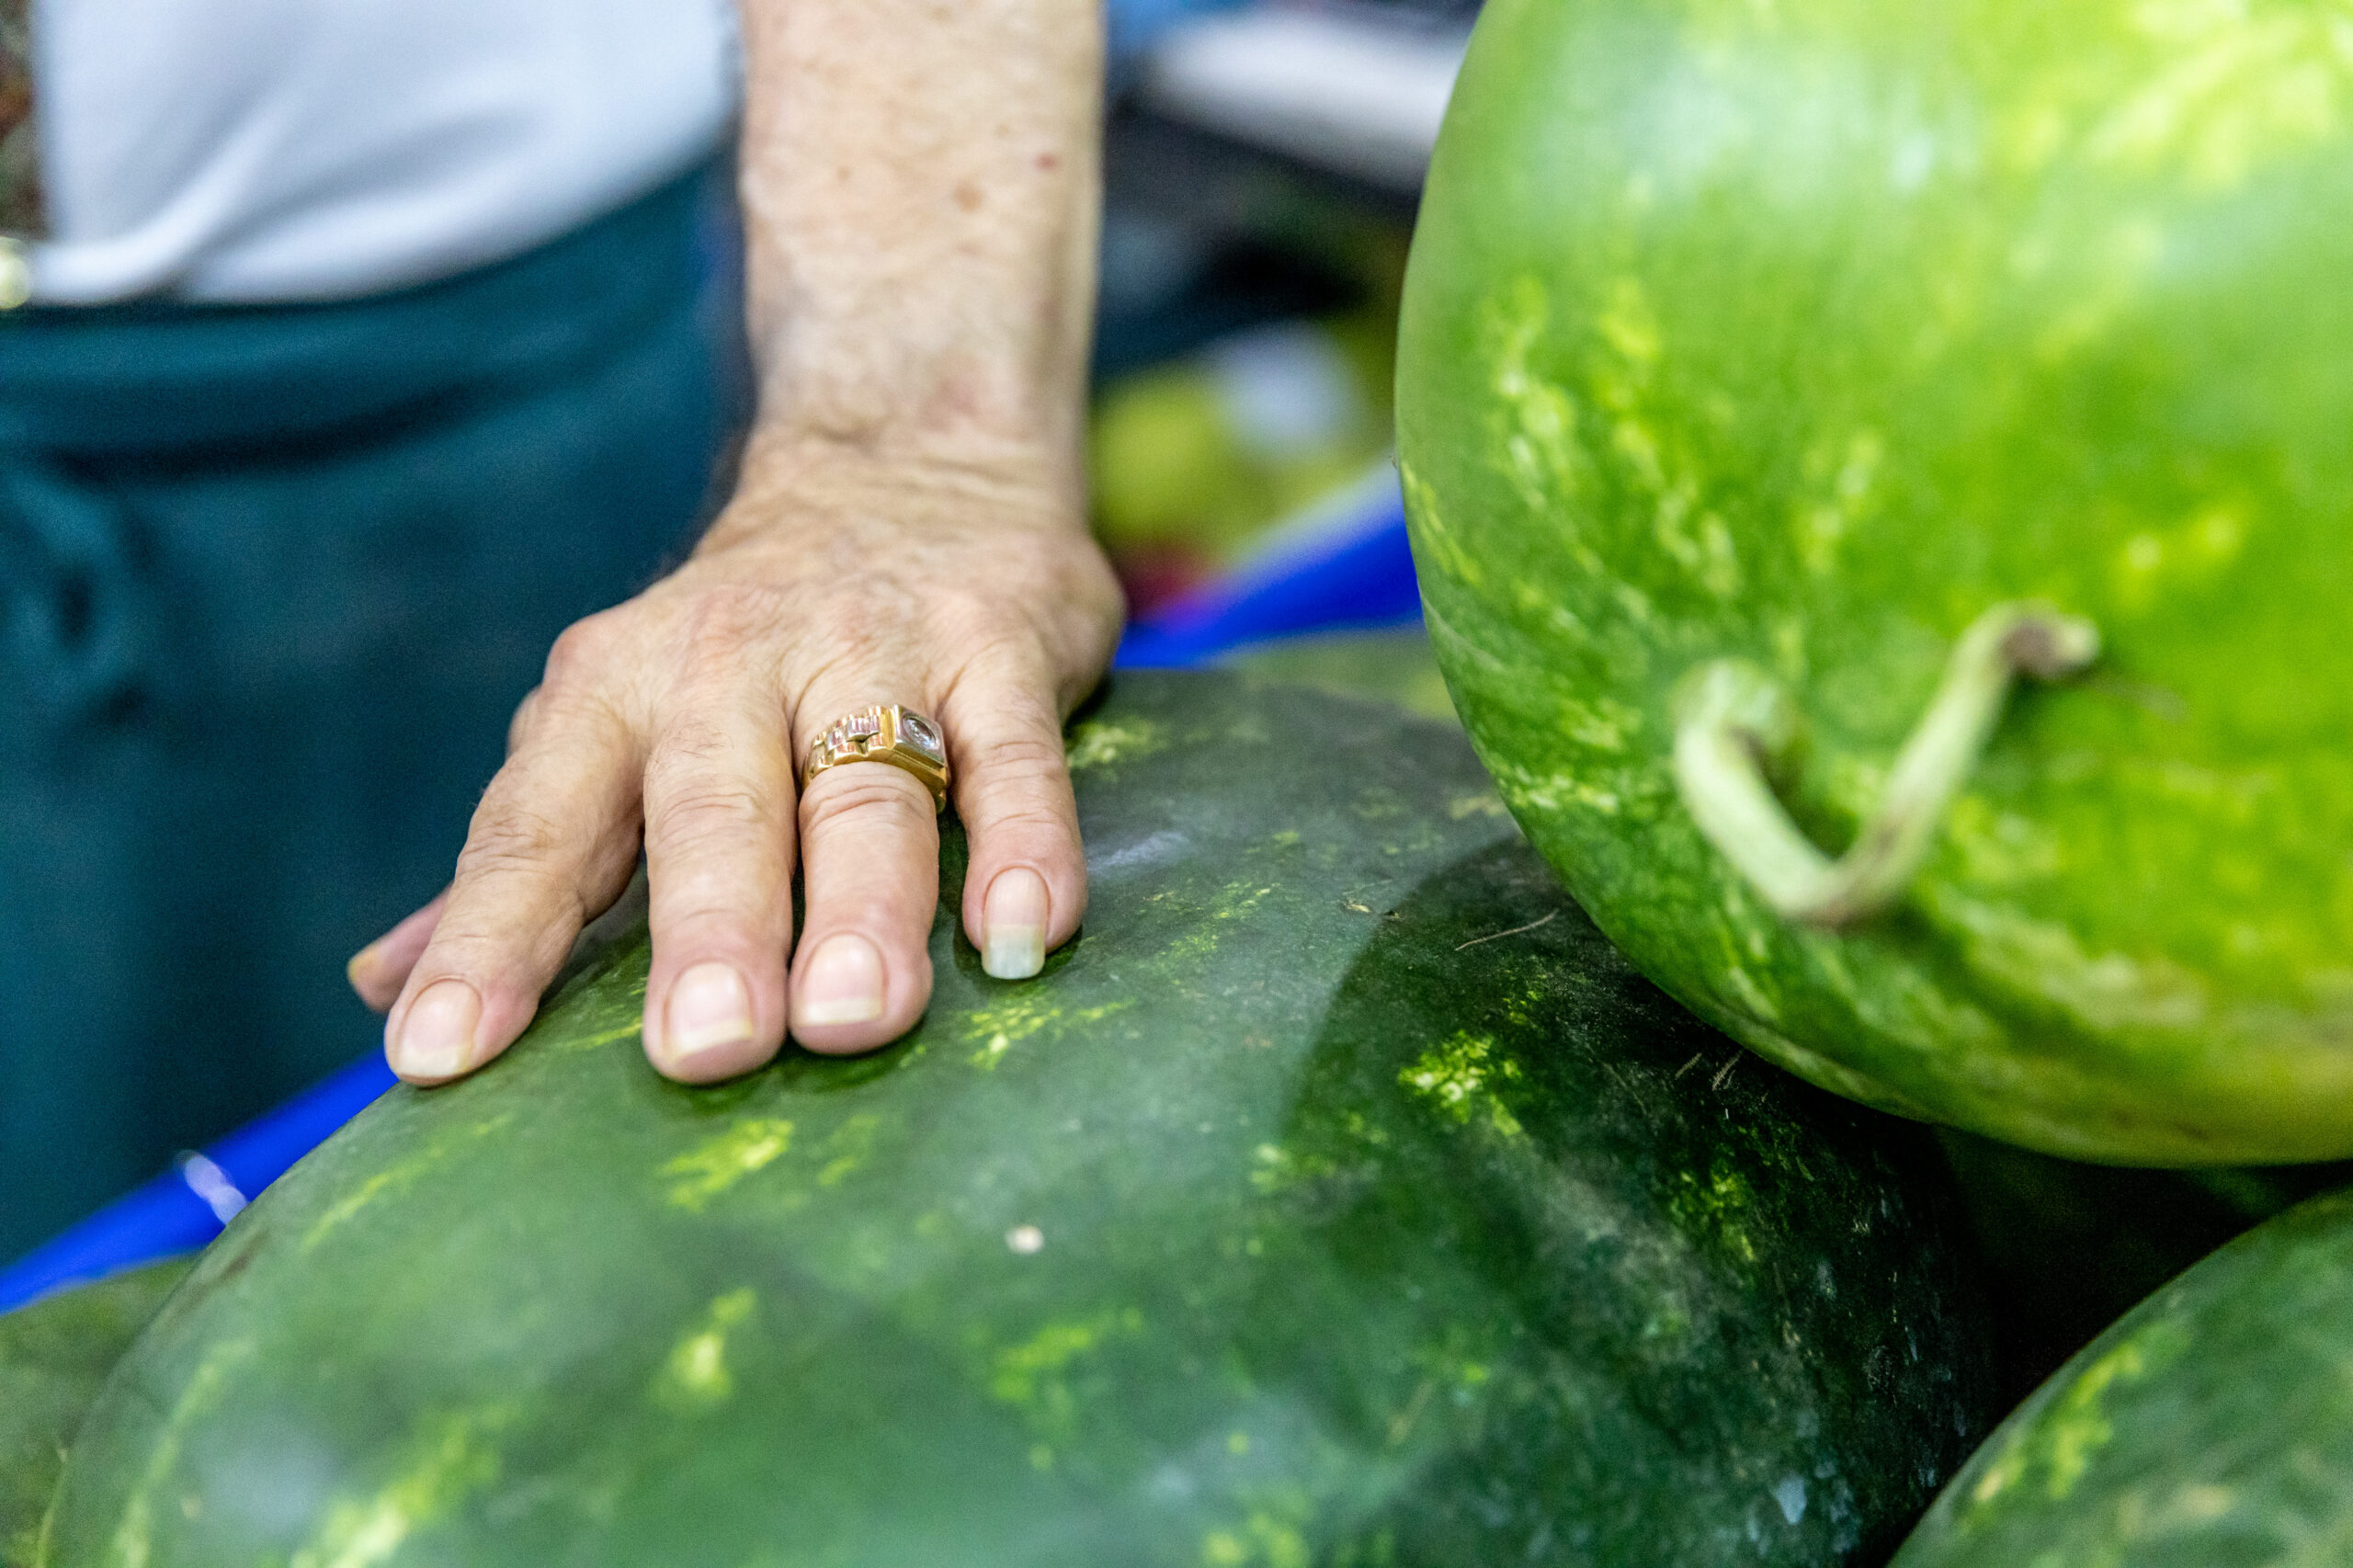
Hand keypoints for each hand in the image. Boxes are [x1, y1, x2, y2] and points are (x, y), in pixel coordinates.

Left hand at [347, 440, 1121, 1081]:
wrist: (908, 456)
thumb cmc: (742, 644)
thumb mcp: (616, 721)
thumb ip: (526, 859)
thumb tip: (384, 987)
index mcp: (614, 691)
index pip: (538, 828)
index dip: (489, 942)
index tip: (440, 1059)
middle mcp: (733, 661)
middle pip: (716, 808)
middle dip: (708, 928)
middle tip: (705, 1047)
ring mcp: (876, 649)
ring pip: (869, 786)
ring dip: (864, 904)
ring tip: (853, 1016)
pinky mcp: (1002, 646)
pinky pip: (1017, 753)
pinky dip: (1026, 843)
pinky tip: (1021, 935)